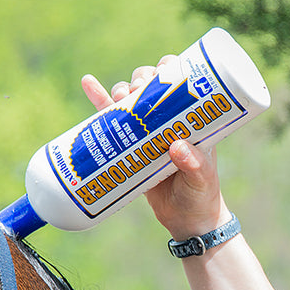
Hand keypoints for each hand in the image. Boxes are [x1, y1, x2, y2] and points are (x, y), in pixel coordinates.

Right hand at [81, 58, 230, 240]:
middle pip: (150, 84)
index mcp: (188, 120)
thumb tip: (176, 146)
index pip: (179, 82)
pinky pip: (110, 120)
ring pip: (129, 99)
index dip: (170, 69)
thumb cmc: (201, 195)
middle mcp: (166, 120)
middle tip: (140, 88)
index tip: (163, 71)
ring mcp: (145, 132)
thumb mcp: (201, 179)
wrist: (186, 221)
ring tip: (121, 97)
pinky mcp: (128, 147)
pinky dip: (98, 101)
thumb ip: (193, 164)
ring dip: (121, 90)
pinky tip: (88, 82)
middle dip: (142, 78)